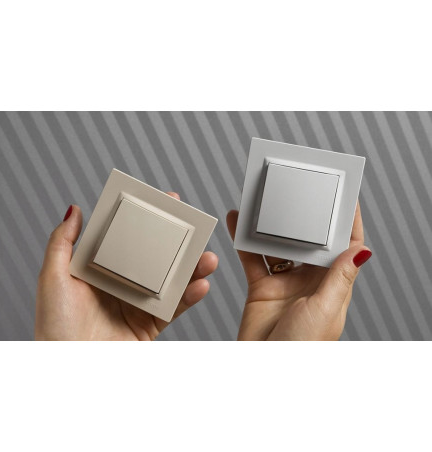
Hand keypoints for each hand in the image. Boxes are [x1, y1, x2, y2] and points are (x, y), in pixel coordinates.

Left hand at [36, 192, 218, 339]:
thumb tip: (75, 209)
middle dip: (178, 243)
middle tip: (195, 229)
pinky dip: (190, 297)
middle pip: (156, 258)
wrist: (70, 367)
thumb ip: (63, 241)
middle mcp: (122, 283)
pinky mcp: (149, 324)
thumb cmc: (56, 324)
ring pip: (171, 281)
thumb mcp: (54, 276)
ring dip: (192, 269)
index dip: (147, 221)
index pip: (128, 238)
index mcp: (101, 269)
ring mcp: (138, 303)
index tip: (165, 204)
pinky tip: (200, 285)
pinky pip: (174, 308)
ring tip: (207, 258)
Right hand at [227, 202, 371, 339]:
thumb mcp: (324, 310)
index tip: (346, 199)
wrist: (263, 367)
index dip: (348, 224)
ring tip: (265, 205)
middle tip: (300, 193)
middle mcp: (310, 281)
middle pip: (310, 242)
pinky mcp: (262, 286)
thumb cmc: (301, 348)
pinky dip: (245, 243)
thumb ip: (339, 278)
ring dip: (272, 228)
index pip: (346, 249)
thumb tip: (362, 250)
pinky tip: (239, 226)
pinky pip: (253, 259)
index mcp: (332, 286)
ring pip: (280, 247)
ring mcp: (285, 282)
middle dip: (306, 218)